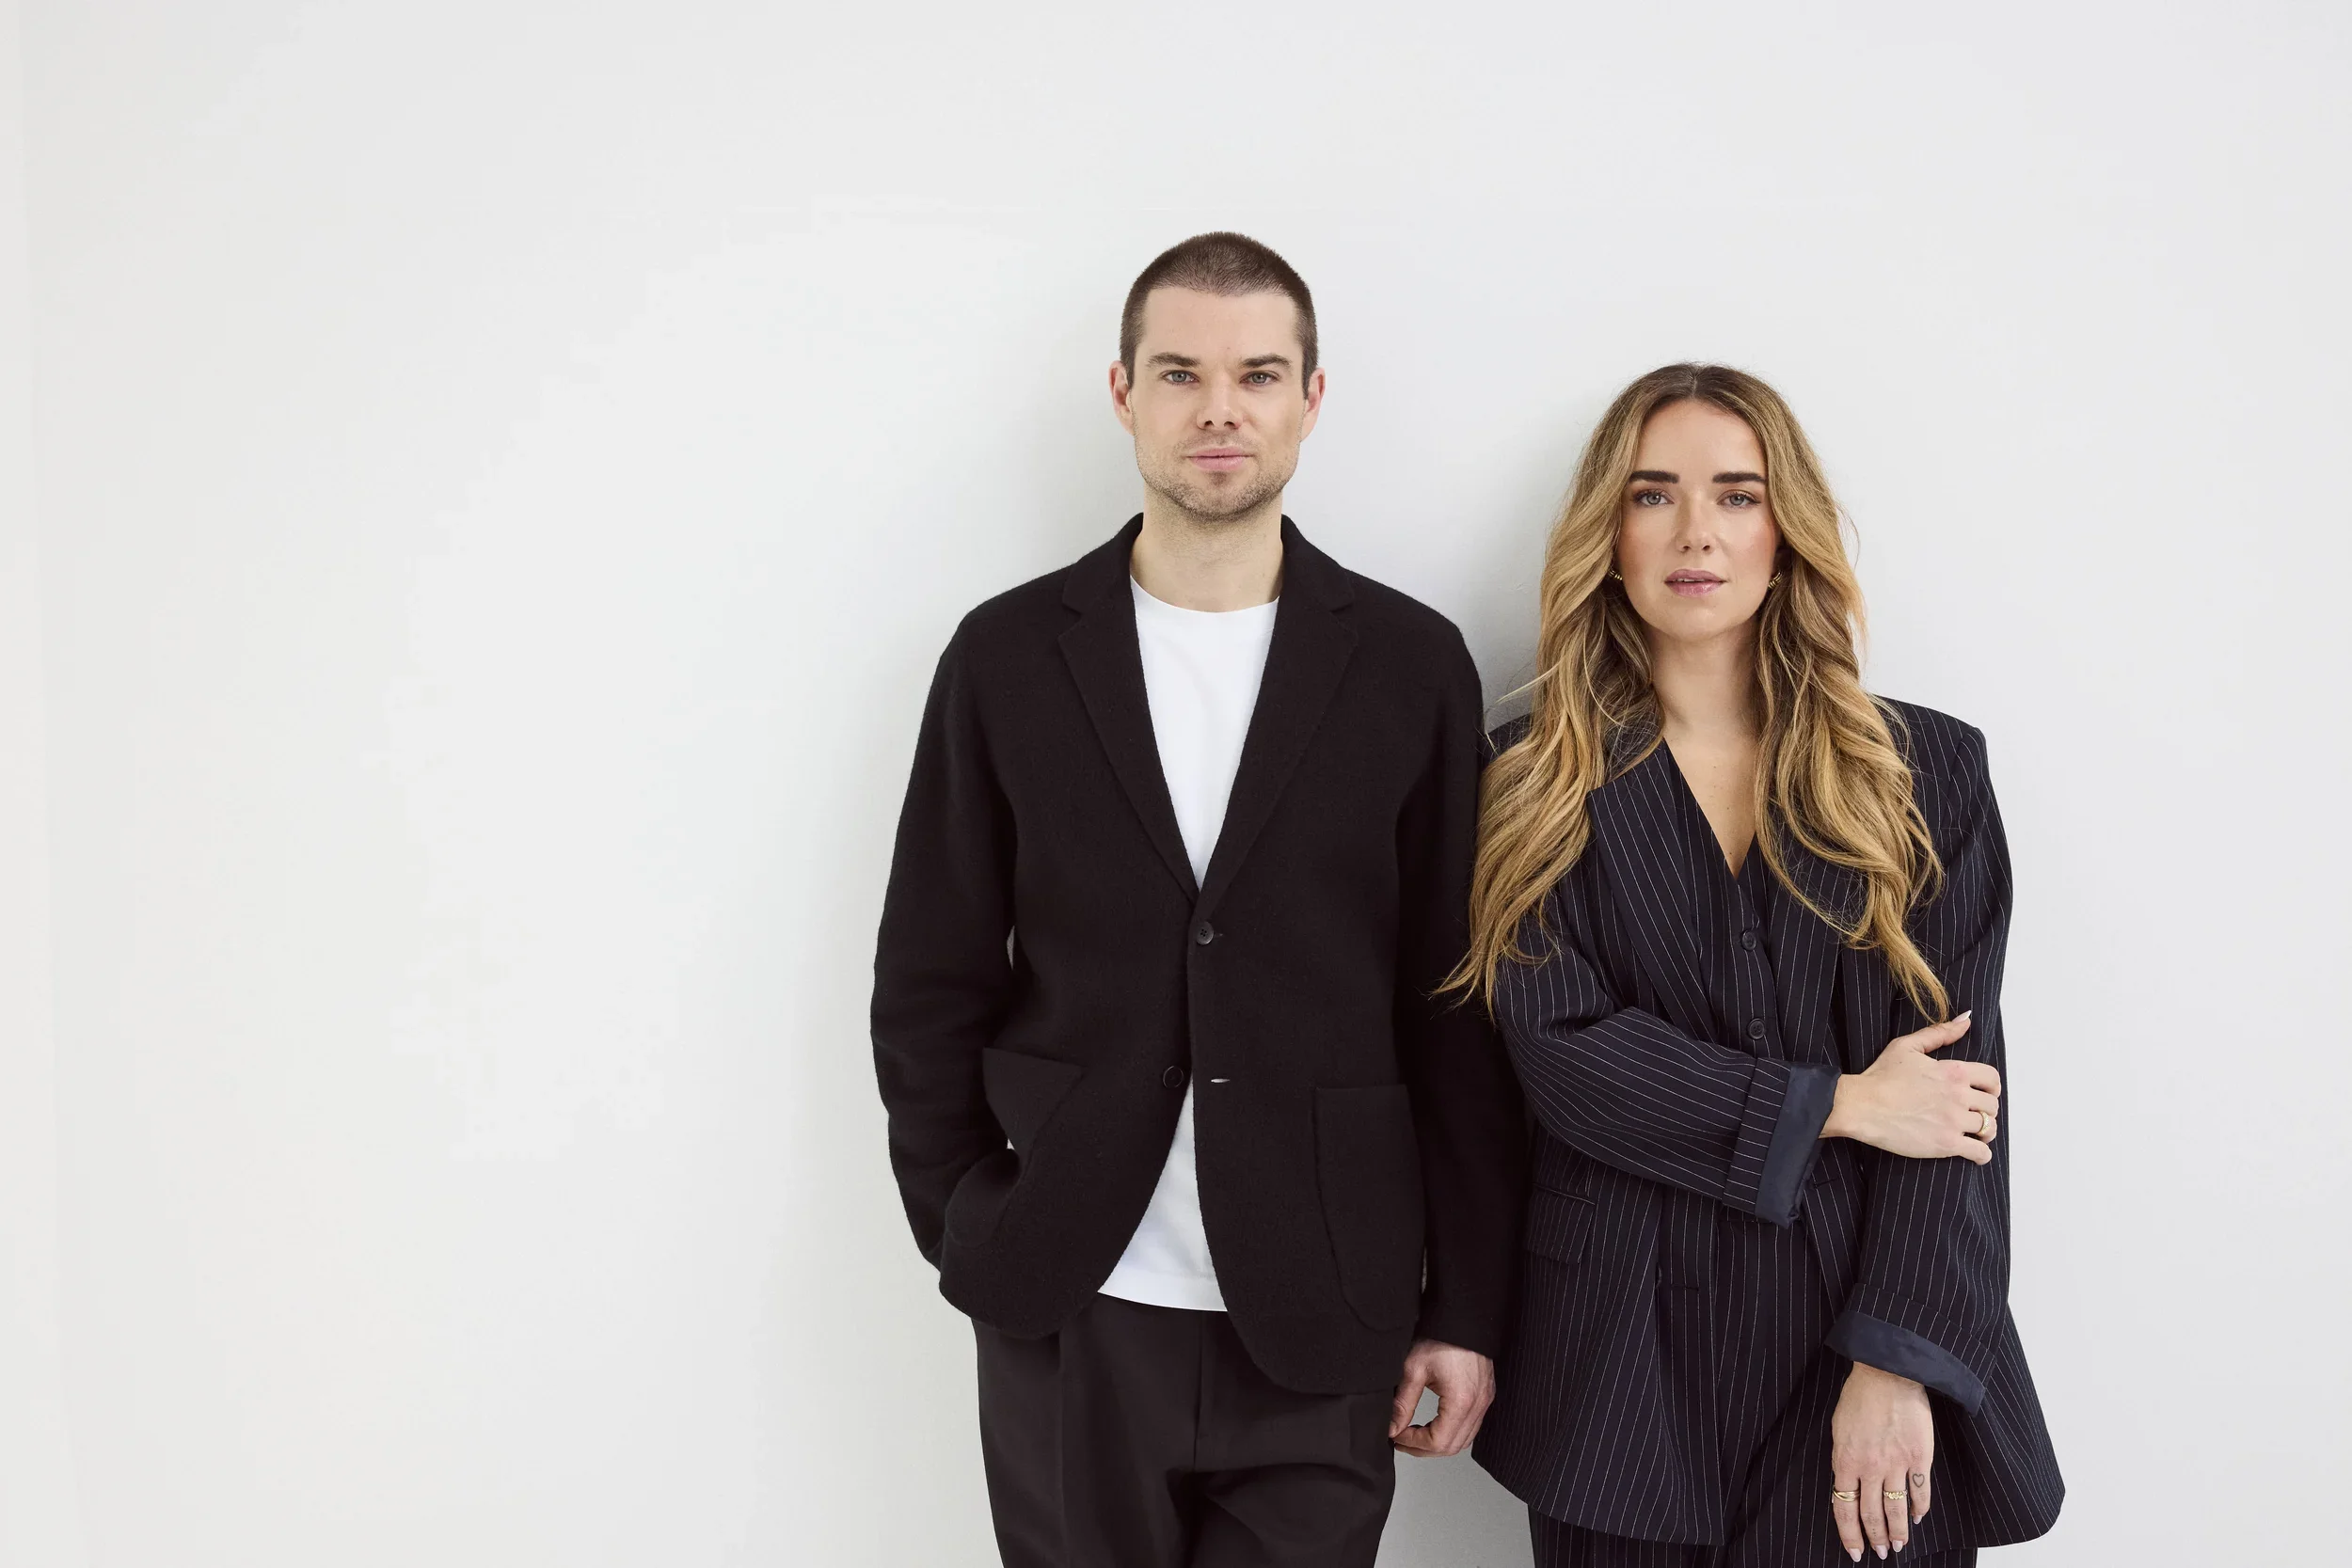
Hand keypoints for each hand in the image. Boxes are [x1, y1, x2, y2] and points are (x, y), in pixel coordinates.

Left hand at [1388, 1339, 1493, 1457]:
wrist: (1463, 1316)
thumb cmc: (1441, 1337)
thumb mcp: (1413, 1369)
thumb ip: (1402, 1403)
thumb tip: (1392, 1427)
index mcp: (1461, 1401)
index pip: (1438, 1442)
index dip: (1414, 1443)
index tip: (1396, 1435)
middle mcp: (1478, 1405)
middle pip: (1452, 1447)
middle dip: (1423, 1448)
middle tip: (1401, 1441)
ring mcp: (1484, 1402)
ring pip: (1463, 1440)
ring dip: (1438, 1444)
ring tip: (1415, 1435)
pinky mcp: (1485, 1396)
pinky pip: (1471, 1427)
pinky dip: (1451, 1432)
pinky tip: (1434, 1425)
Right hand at [1821, 1012, 2000, 1163]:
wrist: (1861, 1106)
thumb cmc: (1880, 1076)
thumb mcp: (1907, 1046)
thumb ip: (1939, 1033)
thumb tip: (1966, 1020)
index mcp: (1953, 1071)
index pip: (1992, 1079)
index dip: (1992, 1086)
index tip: (1985, 1092)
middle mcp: (1958, 1096)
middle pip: (1992, 1105)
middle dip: (1985, 1109)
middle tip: (1973, 1113)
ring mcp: (1953, 1121)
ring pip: (1988, 1128)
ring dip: (1984, 1130)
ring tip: (1975, 1132)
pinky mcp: (1946, 1144)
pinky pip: (1979, 1152)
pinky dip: (1981, 1154)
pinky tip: (1974, 1151)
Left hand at [1830, 1362, 1933, 1559]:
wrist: (1888, 1374)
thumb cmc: (1859, 1396)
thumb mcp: (1839, 1428)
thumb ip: (1844, 1458)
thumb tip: (1848, 1482)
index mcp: (1845, 1461)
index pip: (1845, 1508)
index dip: (1849, 1534)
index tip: (1855, 1551)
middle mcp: (1870, 1468)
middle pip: (1871, 1514)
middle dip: (1875, 1538)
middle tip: (1881, 1553)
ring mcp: (1896, 1463)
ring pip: (1896, 1508)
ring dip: (1898, 1531)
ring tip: (1899, 1545)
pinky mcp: (1919, 1457)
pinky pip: (1920, 1491)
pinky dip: (1919, 1508)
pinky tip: (1917, 1517)